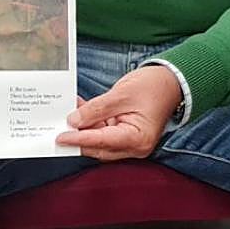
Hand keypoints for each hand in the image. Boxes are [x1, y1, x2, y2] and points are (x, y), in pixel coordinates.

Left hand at [57, 65, 182, 160]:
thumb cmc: (154, 86)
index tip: (60, 137)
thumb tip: (74, 121)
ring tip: (67, 114)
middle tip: (57, 128)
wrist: (172, 81)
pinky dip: (92, 122)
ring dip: (84, 128)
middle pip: (99, 147)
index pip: (102, 142)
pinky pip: (104, 131)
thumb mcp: (121, 94)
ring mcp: (130, 140)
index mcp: (137, 139)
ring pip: (99, 141)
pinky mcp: (126, 133)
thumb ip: (96, 109)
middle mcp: (134, 146)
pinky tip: (80, 109)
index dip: (79, 139)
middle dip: (78, 137)